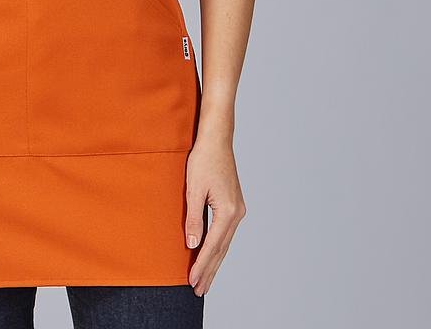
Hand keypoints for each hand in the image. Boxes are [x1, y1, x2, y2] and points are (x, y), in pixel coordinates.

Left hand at [184, 136, 246, 295]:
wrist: (216, 140)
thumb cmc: (203, 160)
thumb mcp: (193, 189)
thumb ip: (193, 219)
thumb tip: (193, 245)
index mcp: (228, 212)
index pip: (212, 246)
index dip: (202, 265)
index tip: (192, 282)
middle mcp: (237, 214)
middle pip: (221, 249)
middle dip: (210, 271)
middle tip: (198, 291)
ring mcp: (237, 210)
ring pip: (225, 243)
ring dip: (214, 262)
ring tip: (204, 280)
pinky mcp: (233, 205)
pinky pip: (225, 233)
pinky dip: (217, 247)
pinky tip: (212, 255)